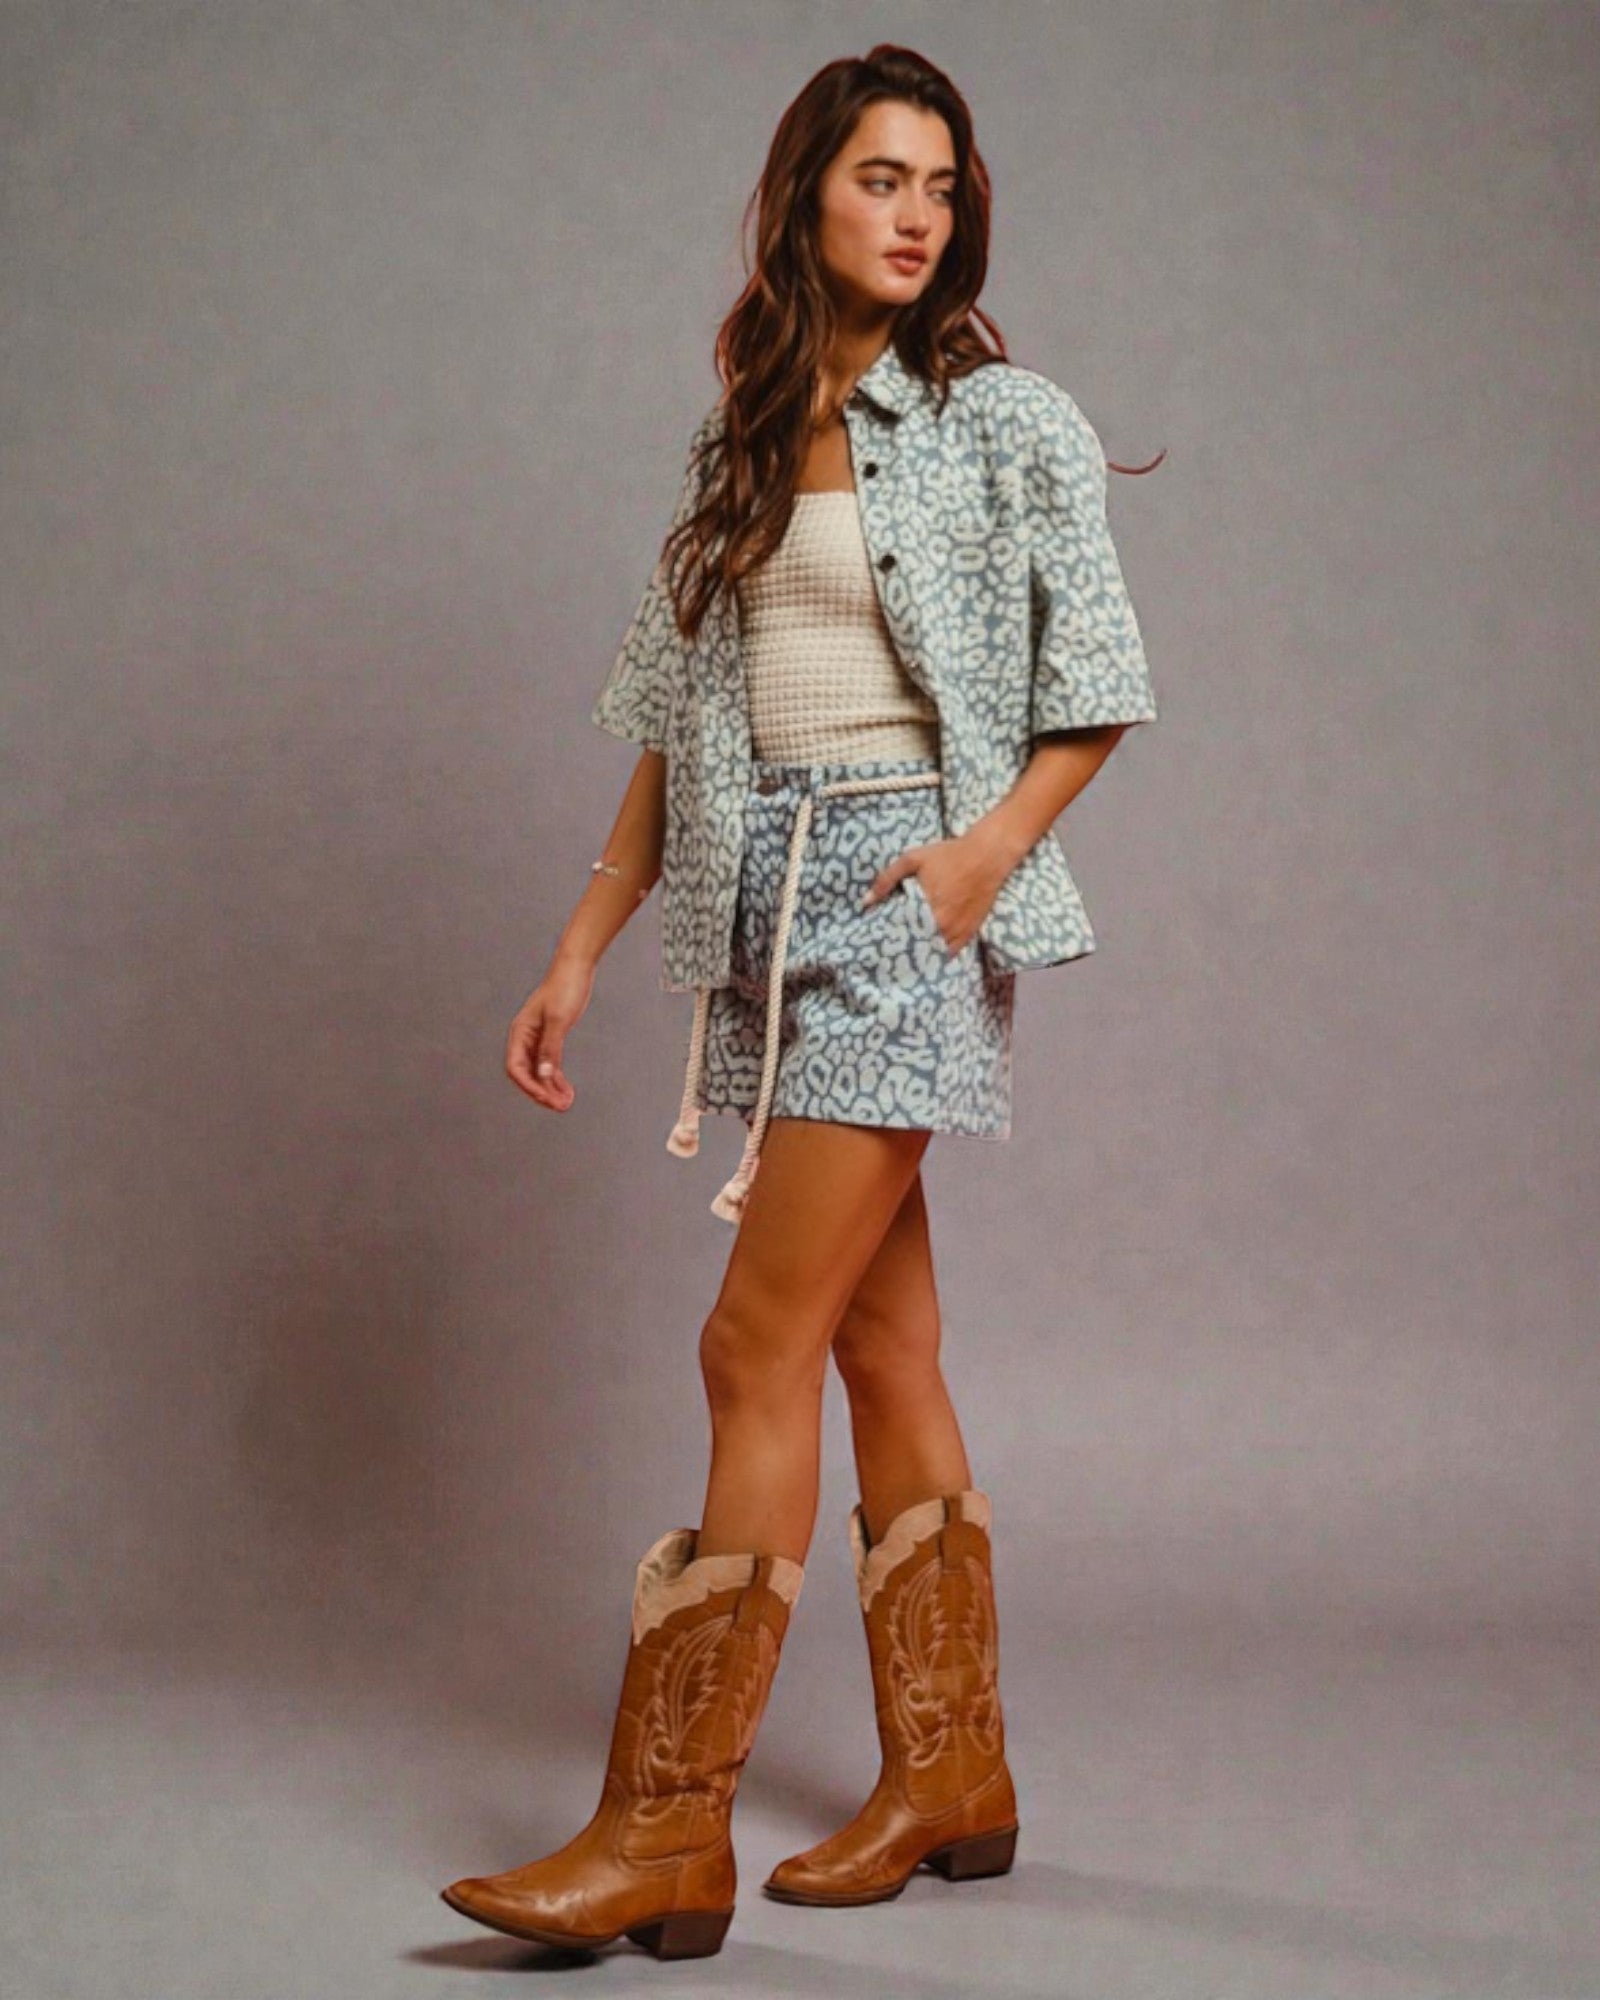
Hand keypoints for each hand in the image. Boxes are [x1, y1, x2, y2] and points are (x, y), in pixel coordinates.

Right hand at [506, 954, 595, 1110]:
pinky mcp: (551, 1037)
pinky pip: (549, 1064)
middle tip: (560, 1107)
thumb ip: (550, 1048)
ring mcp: (537, 1039)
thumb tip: (544, 1076)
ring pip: (539, 1072)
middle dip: (541, 1092)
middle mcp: (525, 1038)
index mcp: (520, 1032)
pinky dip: (557, 1078)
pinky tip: (567, 1090)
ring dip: (550, 1089)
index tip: (545, 1099)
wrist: (576, 968)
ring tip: (566, 1103)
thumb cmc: (565, 989)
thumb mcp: (558, 1020)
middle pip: (526, 1074)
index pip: (515, 1068)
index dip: (528, 1086)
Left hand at [860, 831, 1009, 955]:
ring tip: (903, 954)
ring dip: (918, 953)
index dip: (885, 937)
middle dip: (900, 947)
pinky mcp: (968, 934)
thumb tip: (865, 902)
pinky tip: (926, 954)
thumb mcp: (912, 859)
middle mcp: (941, 924)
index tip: (874, 940)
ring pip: (931, 952)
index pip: (897, 932)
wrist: (986, 857)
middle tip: (886, 949)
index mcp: (924, 907)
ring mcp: (956, 932)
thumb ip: (887, 879)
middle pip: (913, 945)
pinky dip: (937, 955)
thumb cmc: (948, 855)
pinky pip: (950, 953)